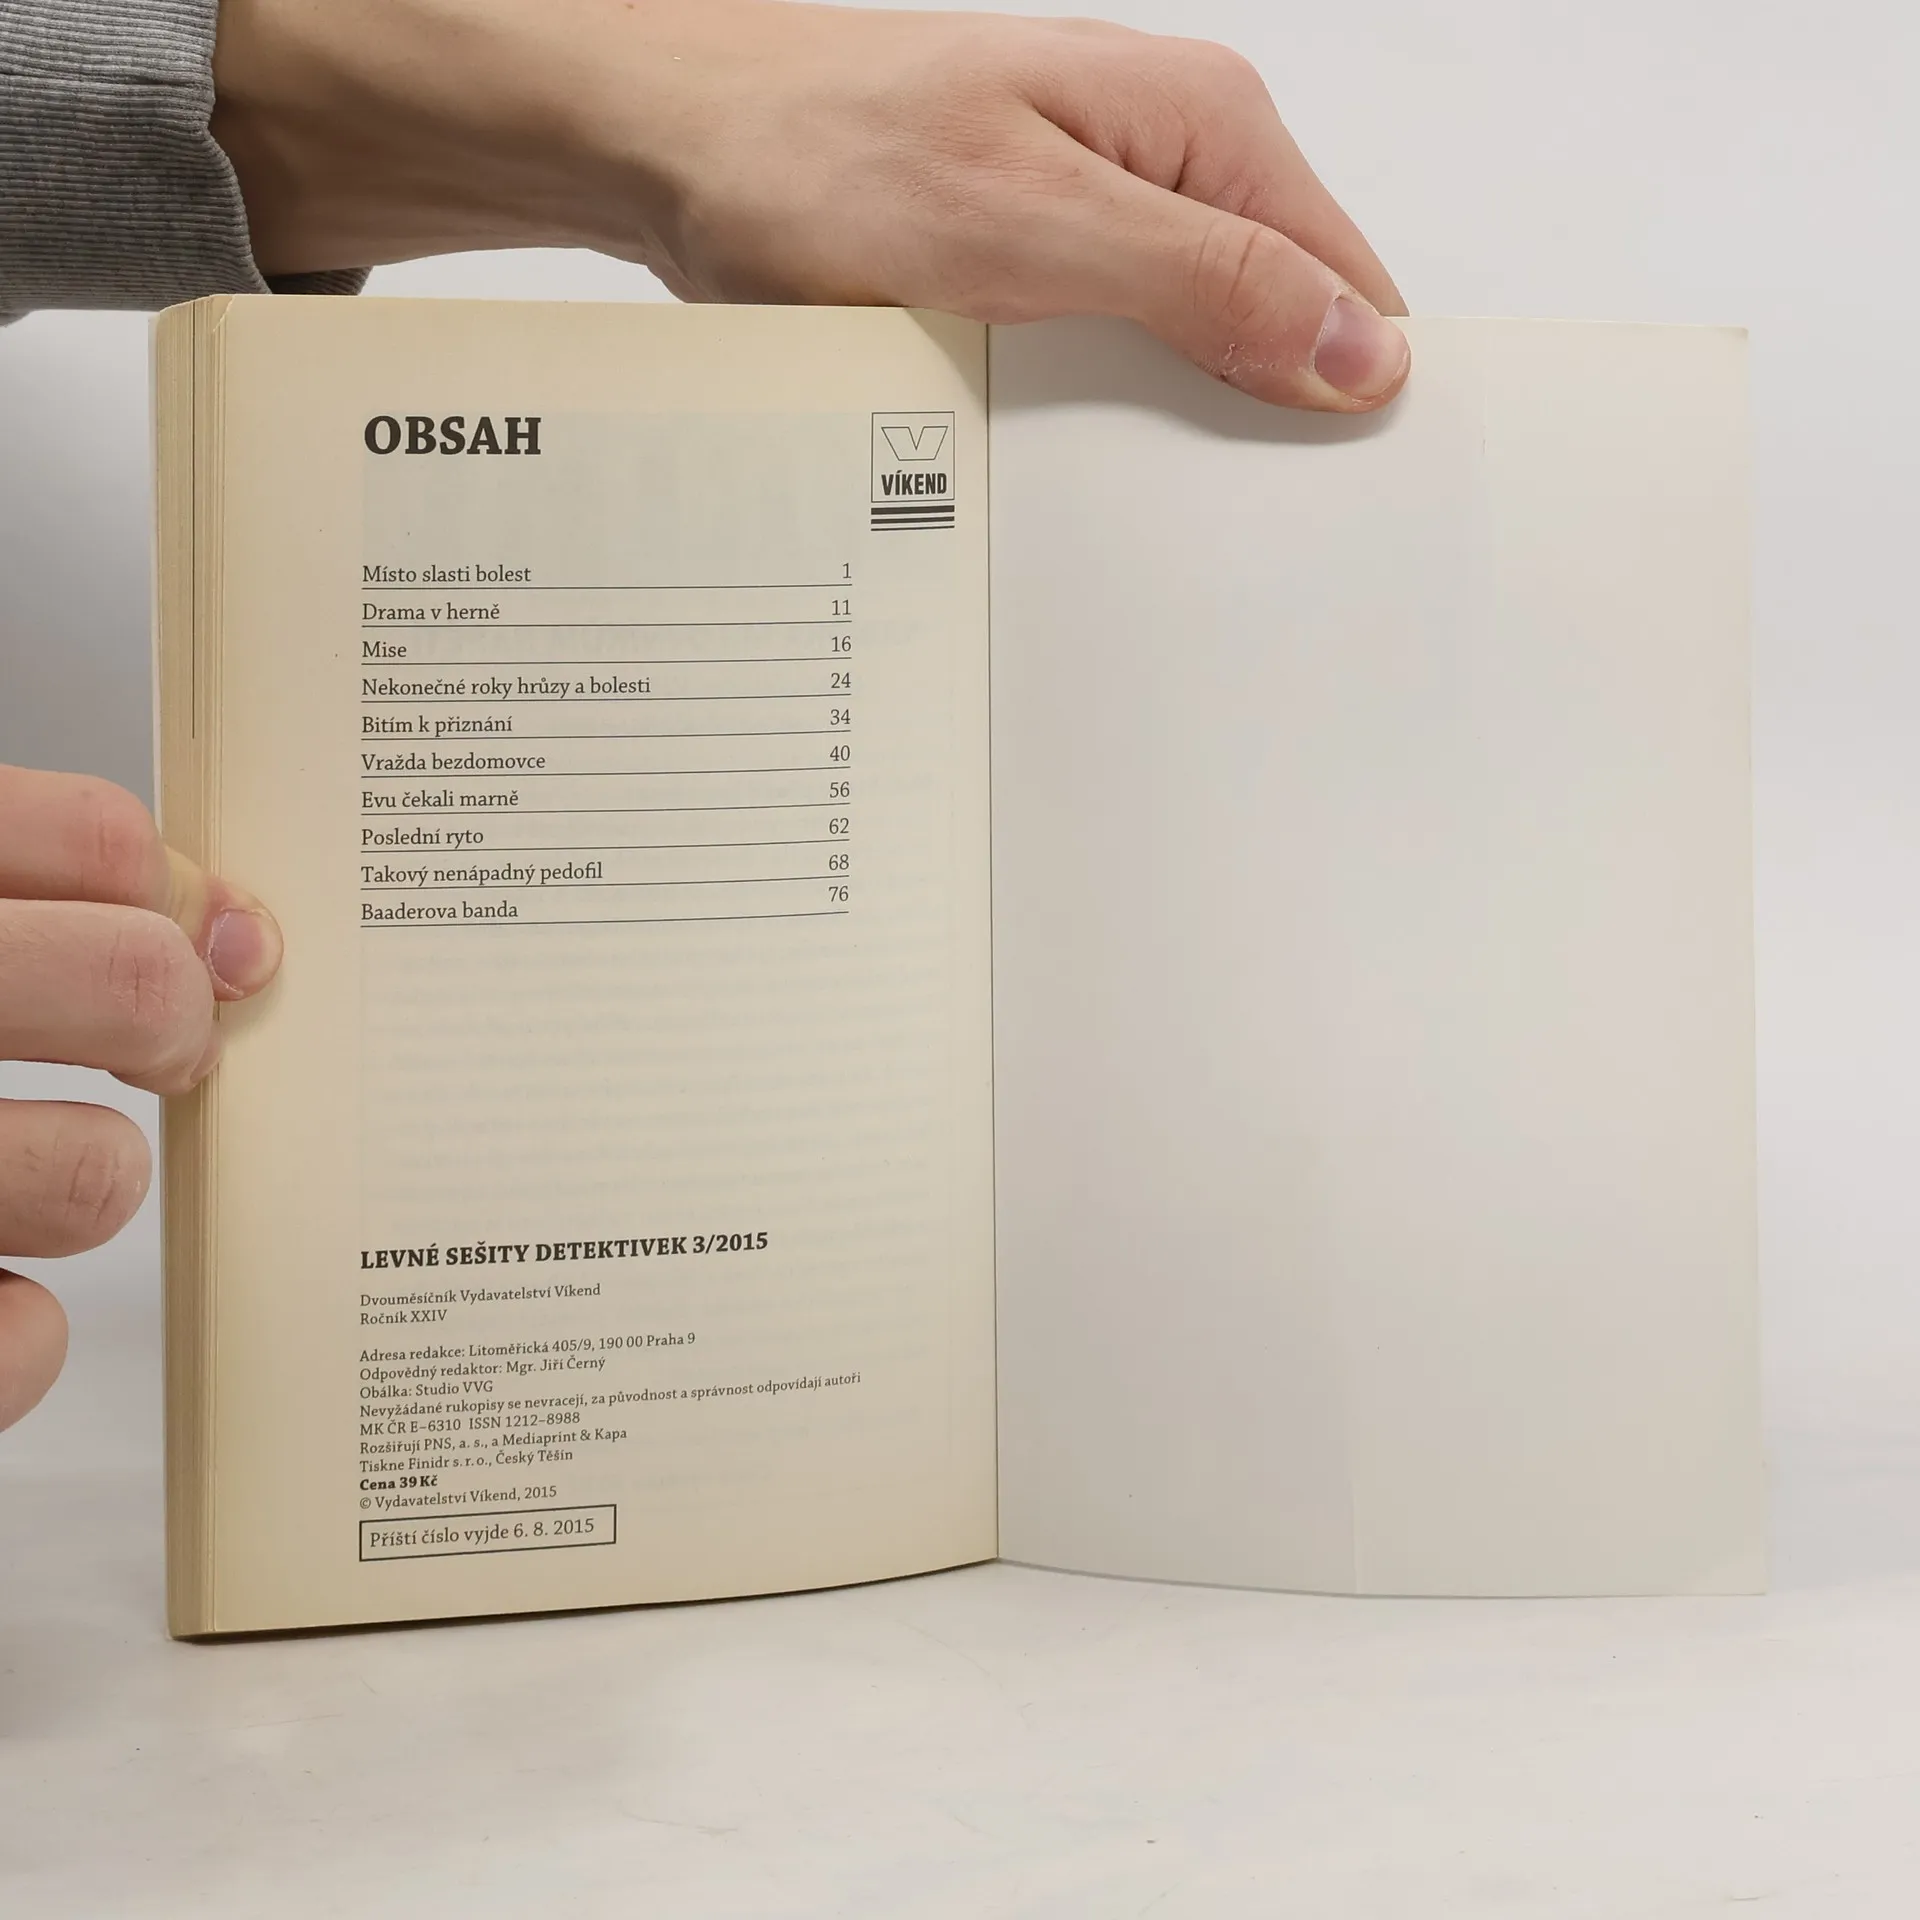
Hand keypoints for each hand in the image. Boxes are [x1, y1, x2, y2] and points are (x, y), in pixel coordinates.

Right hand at [0, 768, 282, 1431]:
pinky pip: (23, 1336)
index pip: (90, 839)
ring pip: (99, 1173)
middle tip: (156, 1046)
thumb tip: (241, 937)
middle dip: (172, 1022)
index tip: (201, 935)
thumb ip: (39, 906)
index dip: (172, 890)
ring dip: (84, 1179)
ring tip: (9, 1170)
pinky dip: (14, 1332)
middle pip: (135, 984)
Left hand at [213, 1, 1408, 410]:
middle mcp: (1167, 160)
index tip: (1316, 500)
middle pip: (1278, 328)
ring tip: (1108, 479)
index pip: (1349, 288)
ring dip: (1165, 429)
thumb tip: (1355, 350)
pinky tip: (1056, 448)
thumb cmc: (819, 157)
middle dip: (1251, 425)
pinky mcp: (1038, 256)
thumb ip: (1204, 285)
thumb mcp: (1030, 230)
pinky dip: (1094, 415)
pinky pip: (1111, 357)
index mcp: (1206, 129)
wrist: (673, 147)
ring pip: (1192, 353)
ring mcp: (1101, 209)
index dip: (1341, 400)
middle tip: (1197, 514)